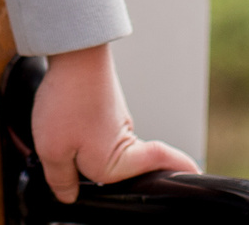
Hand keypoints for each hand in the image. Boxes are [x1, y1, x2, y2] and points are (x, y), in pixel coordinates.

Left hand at [29, 44, 198, 203]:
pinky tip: (65, 131)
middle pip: (133, 167)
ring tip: (68, 156)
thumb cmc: (69, 99)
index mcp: (119, 159)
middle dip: (112, 177)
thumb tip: (68, 195)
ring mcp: (117, 122)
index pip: (158, 167)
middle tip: (97, 180)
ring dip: (91, 155)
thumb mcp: (53, 150)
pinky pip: (99, 132)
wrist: (71, 53)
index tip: (195, 176)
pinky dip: (83, 137)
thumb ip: (62, 180)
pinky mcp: (105, 108)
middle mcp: (125, 141)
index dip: (178, 171)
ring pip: (111, 150)